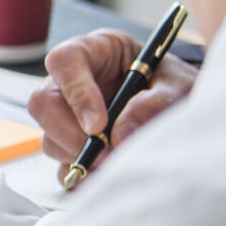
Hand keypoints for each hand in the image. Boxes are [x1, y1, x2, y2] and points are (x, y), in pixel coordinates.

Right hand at [26, 28, 197, 163]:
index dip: (76, 93)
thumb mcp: (178, 85)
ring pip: (49, 136)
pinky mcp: (69, 143)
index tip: (98, 125)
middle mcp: (69, 81)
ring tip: (115, 162)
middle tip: (104, 154)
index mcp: (93, 50)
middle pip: (44, 103)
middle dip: (71, 134)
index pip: (64, 61)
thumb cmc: (174, 84)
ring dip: (77, 156)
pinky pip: (59, 162)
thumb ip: (154, 103)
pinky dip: (79, 174)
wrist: (181, 106)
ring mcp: (64, 114)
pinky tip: (105, 174)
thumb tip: (121, 135)